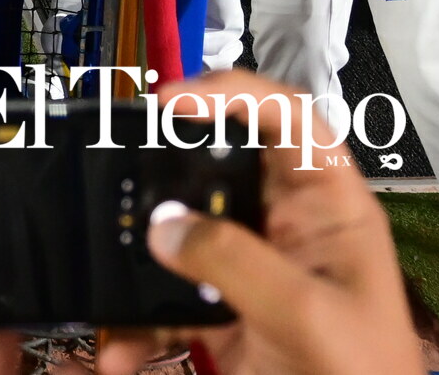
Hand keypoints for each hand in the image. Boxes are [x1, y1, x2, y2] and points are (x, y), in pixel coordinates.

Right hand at [96, 71, 420, 374]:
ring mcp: (253, 270)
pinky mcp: (224, 313)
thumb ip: (235, 262)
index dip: (233, 93)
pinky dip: (135, 321)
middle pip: (218, 169)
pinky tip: (120, 345)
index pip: (288, 119)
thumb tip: (166, 225)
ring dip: (139, 258)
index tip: (171, 101)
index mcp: (330, 209)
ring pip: (182, 235)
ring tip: (108, 270)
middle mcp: (289, 228)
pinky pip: (166, 299)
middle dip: (164, 173)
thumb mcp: (308, 313)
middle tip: (120, 171)